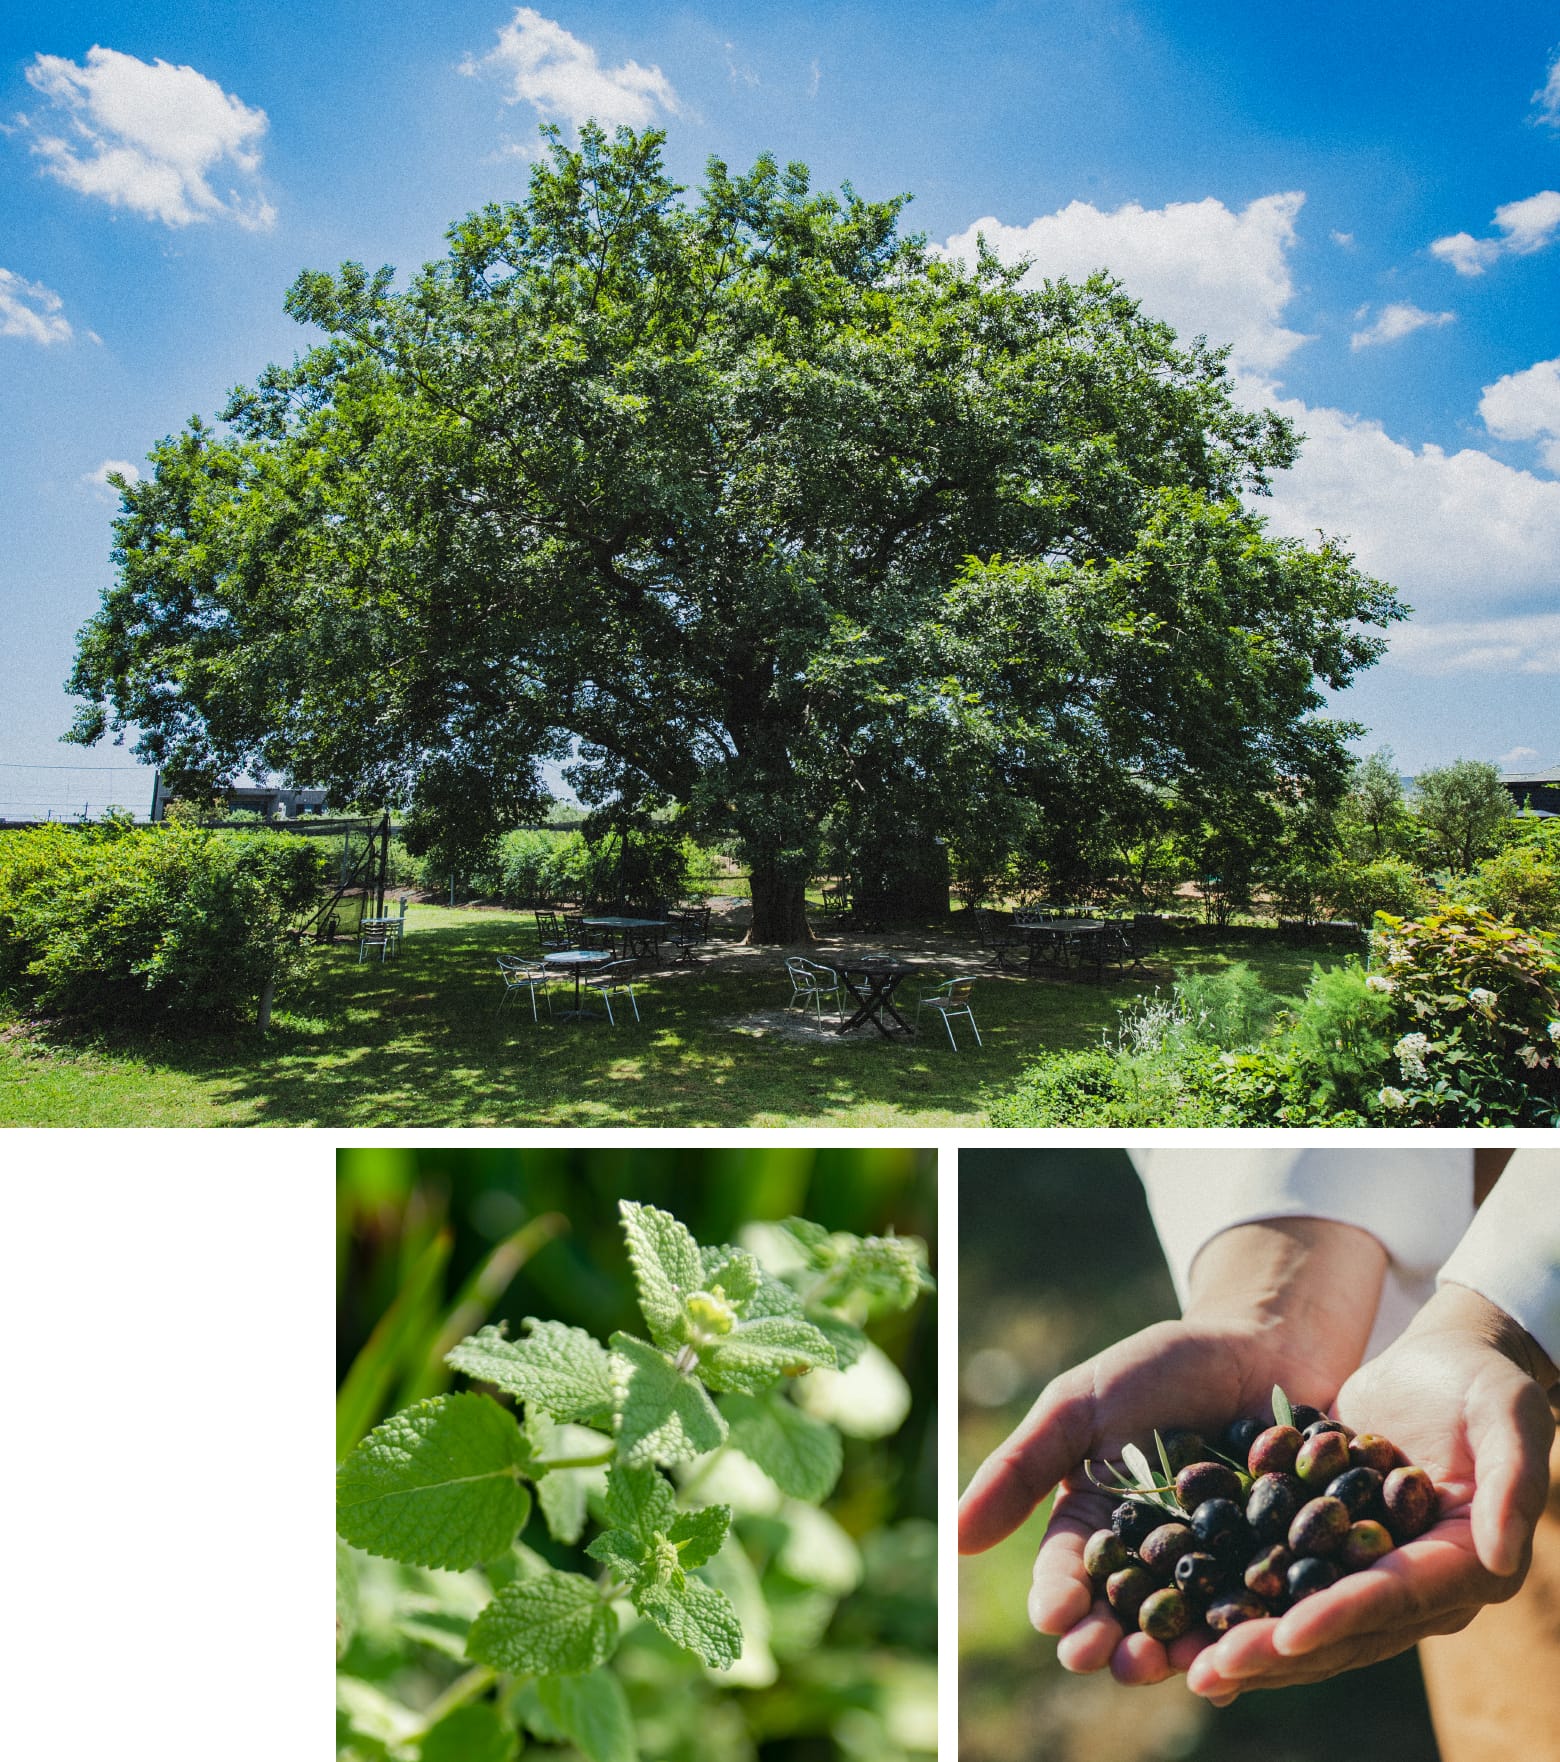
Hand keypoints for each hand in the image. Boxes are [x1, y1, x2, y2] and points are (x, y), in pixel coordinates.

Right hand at [959, 1217, 1388, 1686]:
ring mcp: (1214, 1571)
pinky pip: (1260, 1613)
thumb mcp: (1080, 1406)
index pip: (1066, 1571)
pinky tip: (1244, 1649)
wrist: (1262, 1343)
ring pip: (1189, 1626)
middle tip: (1110, 1657)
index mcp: (1096, 1524)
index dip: (1059, 1599)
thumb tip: (954, 1540)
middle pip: (1124, 1614)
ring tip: (1171, 1665)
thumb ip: (1020, 1468)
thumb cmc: (1163, 1367)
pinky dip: (1249, 1635)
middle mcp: (1151, 1561)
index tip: (1056, 1618)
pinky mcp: (1278, 1574)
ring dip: (1177, 1653)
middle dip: (1114, 1642)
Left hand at [1185, 1284, 1556, 1703]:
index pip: (1396, 1597)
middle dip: (1275, 1649)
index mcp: (1465, 1564)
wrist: (1442, 1359)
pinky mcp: (1332, 1543)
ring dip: (1248, 1640)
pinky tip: (1187, 1615)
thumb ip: (1514, 1481)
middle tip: (1210, 1670)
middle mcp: (1419, 1583)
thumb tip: (1501, 1559)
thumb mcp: (1509, 1414)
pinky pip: (1282, 1576)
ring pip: (1305, 1614)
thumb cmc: (1483, 1379)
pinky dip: (1238, 1595)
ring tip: (1187, 1665)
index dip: (1341, 1617)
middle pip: (1342, 1624)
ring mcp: (1372, 1568)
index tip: (1286, 1636)